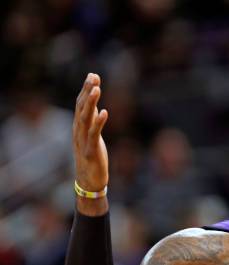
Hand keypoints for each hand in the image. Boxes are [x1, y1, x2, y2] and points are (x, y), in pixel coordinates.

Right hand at [72, 73, 108, 192]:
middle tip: (93, 76)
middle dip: (87, 91)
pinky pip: (94, 134)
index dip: (86, 89)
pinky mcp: (90, 150)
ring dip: (91, 103)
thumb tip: (97, 105)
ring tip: (97, 89)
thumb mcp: (93, 135)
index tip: (93, 75)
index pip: (80, 104)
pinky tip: (105, 112)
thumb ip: (93, 120)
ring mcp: (83, 140)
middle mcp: (78, 131)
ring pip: (85, 118)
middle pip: (81, 107)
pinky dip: (99, 123)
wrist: (89, 180)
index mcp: (79, 126)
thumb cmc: (92, 156)